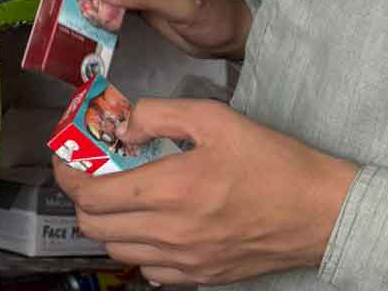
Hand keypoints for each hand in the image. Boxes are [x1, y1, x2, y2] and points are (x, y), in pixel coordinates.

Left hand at [55, 99, 357, 285]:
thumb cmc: (269, 160)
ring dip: (107, 222)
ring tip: (121, 193)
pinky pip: (149, 271)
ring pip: (117, 251)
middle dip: (82, 196)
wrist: (319, 211)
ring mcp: (186, 262)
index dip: (67, 174)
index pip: (91, 195)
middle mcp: (171, 234)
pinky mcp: (202, 277)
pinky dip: (137, 247)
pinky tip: (152, 221)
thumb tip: (123, 124)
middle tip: (92, 171)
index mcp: (171, 190)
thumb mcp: (213, 117)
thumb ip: (159, 114)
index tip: (67, 155)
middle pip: (94, 227)